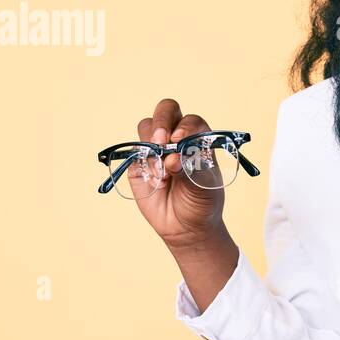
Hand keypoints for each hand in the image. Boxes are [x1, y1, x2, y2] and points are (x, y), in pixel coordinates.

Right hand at [132, 98, 227, 249]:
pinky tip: (156, 181)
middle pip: (166, 111)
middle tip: (161, 142)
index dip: (184, 126)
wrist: (187, 228)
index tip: (180, 140)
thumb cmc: (203, 202)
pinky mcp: (139, 163)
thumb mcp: (205, 187)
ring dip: (151, 144)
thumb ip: (190, 170)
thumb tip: (172, 158)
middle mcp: (176, 138)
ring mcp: (156, 149)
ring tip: (162, 172)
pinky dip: (143, 163)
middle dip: (161, 122)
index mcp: (198, 138)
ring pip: (146, 127)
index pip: (190, 120)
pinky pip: (134, 153)